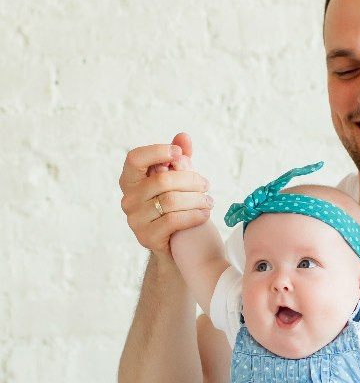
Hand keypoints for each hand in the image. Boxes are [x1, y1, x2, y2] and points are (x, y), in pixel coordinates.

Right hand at [119, 132, 214, 257]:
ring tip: (209, 201)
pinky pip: (173, 221)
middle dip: (190, 180)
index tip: (179, 153)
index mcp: (130, 180)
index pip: (135, 158)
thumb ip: (179, 159)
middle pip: (162, 180)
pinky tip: (205, 214)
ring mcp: (135, 220)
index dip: (157, 151)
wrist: (174, 246)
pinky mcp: (147, 238)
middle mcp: (128, 199)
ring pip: (170, 201)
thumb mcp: (177, 180)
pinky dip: (194, 215)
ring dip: (196, 199)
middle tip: (206, 184)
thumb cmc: (174, 207)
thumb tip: (184, 136)